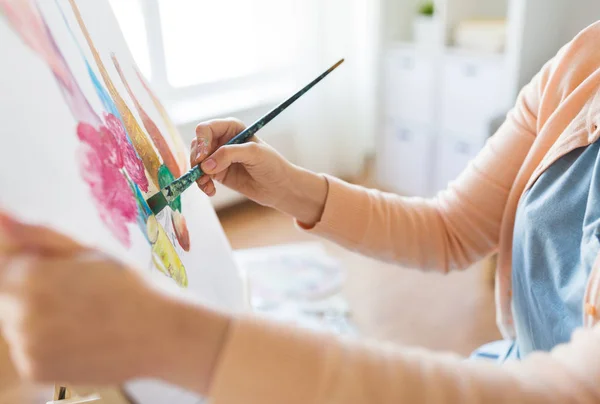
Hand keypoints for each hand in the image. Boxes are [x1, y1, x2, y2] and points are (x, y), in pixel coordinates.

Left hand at [0, 213, 229, 394]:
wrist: (160, 333)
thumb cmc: (130, 286)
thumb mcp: (88, 249)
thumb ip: (39, 234)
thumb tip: (2, 216)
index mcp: (29, 275)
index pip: (7, 264)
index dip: (38, 265)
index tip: (67, 272)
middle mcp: (19, 312)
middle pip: (9, 295)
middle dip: (35, 291)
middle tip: (81, 295)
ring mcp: (25, 345)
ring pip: (17, 324)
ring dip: (39, 319)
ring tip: (84, 317)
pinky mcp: (35, 370)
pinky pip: (28, 351)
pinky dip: (47, 345)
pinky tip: (81, 337)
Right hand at [191, 118, 328, 225]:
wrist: (279, 187)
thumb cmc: (271, 164)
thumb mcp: (253, 153)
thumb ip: (228, 154)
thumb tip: (205, 166)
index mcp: (231, 128)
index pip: (206, 129)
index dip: (201, 142)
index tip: (203, 157)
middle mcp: (222, 140)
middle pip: (197, 145)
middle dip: (197, 159)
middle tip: (203, 173)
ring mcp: (218, 157)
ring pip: (196, 162)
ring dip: (197, 174)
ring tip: (207, 185)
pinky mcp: (217, 173)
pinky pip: (201, 176)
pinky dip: (202, 184)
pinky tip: (211, 191)